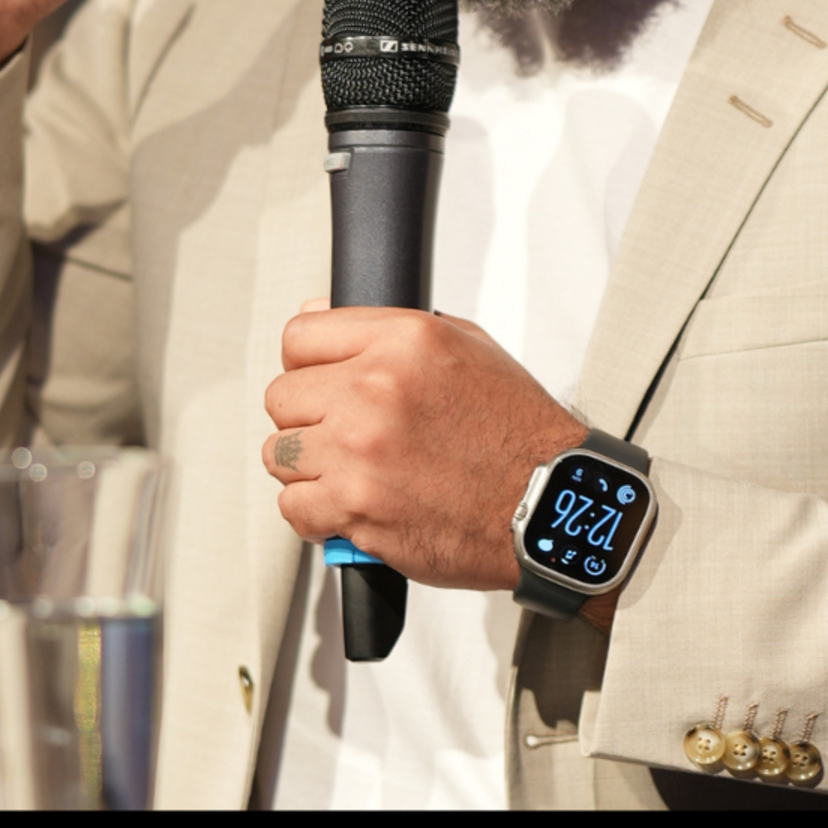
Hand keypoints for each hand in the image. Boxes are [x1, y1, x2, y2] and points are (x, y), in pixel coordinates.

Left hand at [263, 311, 597, 601]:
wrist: (549, 507)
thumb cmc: (518, 434)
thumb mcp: (468, 348)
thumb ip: (388, 328)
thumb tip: (319, 314)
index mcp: (403, 342)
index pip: (299, 336)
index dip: (307, 363)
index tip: (320, 383)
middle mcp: (375, 391)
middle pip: (282, 397)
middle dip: (308, 418)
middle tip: (343, 434)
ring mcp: (360, 451)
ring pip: (279, 453)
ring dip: (309, 467)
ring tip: (350, 471)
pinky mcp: (356, 507)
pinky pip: (294, 507)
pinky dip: (316, 514)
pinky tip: (349, 506)